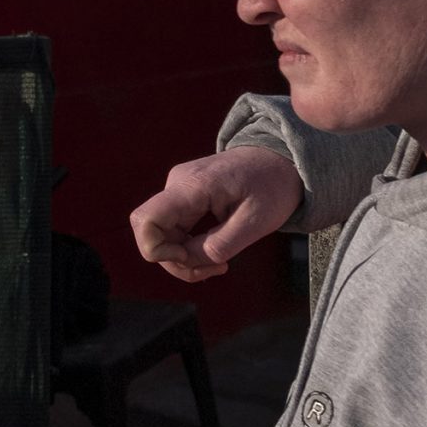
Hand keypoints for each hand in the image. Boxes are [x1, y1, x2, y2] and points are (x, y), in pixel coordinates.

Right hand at [129, 147, 302, 282]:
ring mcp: (178, 190)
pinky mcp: (183, 197)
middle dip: (176, 262)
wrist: (280, 158)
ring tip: (218, 264)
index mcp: (193, 186)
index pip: (146, 219)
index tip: (190, 257)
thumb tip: (187, 260)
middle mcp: (177, 184)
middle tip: (215, 268)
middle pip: (150, 234)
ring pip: (160, 236)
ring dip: (184, 259)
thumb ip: (220, 245)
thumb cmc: (273, 186)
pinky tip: (212, 252)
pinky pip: (172, 230)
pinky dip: (188, 248)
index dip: (156, 249)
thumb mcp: (256, 222)